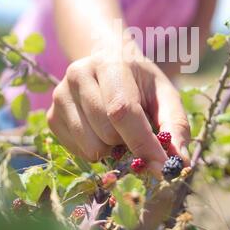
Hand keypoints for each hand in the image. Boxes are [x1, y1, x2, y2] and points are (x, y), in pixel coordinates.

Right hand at [47, 52, 189, 177]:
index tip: (162, 168)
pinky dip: (96, 149)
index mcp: (110, 63)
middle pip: (107, 133)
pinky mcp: (51, 116)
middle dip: (129, 143)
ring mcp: (60, 96)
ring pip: (91, 148)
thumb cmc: (139, 81)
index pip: (122, 110)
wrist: (107, 61)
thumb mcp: (164, 92)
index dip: (143, 143)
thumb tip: (178, 162)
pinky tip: (100, 128)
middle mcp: (78, 75)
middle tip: (136, 128)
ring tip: (117, 126)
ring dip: (112, 148)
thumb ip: (175, 124)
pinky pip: (78, 152)